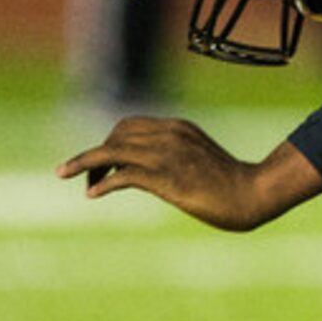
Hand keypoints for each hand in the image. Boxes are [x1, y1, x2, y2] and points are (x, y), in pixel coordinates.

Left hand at [57, 116, 313, 231]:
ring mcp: (168, 155)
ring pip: (112, 151)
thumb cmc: (230, 183)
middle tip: (86, 180)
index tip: (101, 167)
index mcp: (178, 127)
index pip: (128, 126)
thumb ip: (173, 156)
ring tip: (68, 177)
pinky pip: (123, 175)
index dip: (108, 144)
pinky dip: (103, 183)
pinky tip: (93, 194)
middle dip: (94, 155)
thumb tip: (144, 172)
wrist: (254, 193)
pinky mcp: (166, 177)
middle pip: (115, 136)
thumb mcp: (197, 160)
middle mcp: (170, 134)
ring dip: (85, 163)